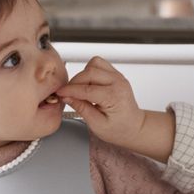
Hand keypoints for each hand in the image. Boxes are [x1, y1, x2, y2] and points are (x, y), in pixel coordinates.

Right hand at [56, 57, 175, 161]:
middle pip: (90, 72)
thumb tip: (67, 97)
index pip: (87, 89)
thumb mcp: (97, 125)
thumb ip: (82, 109)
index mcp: (115, 96)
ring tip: (79, 89)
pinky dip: (90, 71)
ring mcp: (118, 77)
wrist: (134, 127)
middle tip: (67, 93)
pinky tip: (87, 84)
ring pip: (95, 64)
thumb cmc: (119, 129)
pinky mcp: (115, 75)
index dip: (70, 91)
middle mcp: (118, 83)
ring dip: (83, 74)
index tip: (59, 93)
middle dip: (75, 82)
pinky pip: (99, 65)